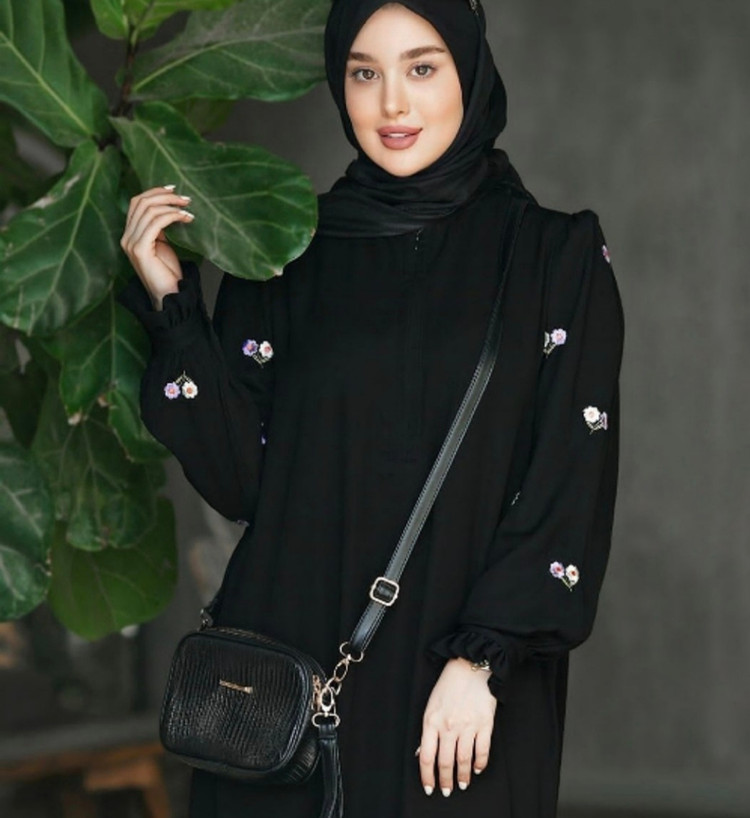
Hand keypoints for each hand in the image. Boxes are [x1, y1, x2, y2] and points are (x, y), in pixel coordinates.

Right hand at [120, 185, 195, 309]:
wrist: (169, 296)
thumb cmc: (168, 272)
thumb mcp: (162, 243)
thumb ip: (160, 227)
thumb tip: (169, 207)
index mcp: (130, 234)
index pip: (136, 203)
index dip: (154, 192)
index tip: (174, 190)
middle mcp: (126, 237)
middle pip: (141, 202)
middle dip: (165, 196)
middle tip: (186, 199)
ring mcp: (131, 243)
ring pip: (148, 210)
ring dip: (171, 206)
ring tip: (188, 209)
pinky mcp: (140, 250)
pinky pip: (155, 223)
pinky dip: (172, 216)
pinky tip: (185, 218)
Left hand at [418, 657, 496, 796]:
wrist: (471, 666)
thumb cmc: (449, 684)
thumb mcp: (431, 705)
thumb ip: (428, 730)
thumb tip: (422, 752)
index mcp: (431, 721)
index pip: (426, 756)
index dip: (427, 776)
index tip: (429, 787)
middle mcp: (449, 726)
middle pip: (445, 762)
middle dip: (445, 780)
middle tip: (447, 790)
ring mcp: (468, 726)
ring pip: (464, 760)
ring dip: (463, 776)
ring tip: (463, 784)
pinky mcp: (485, 724)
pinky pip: (482, 750)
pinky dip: (480, 763)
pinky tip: (478, 769)